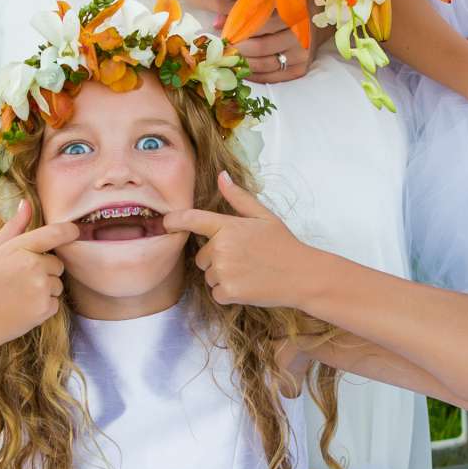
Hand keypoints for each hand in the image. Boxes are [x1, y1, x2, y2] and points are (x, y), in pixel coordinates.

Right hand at [0, 200, 78, 351]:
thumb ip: (14, 226)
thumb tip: (27, 203)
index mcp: (21, 248)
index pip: (55, 234)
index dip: (69, 231)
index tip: (74, 231)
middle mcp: (34, 266)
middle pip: (57, 263)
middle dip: (45, 270)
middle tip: (21, 279)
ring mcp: (41, 289)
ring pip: (57, 284)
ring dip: (45, 288)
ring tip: (20, 295)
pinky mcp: (45, 309)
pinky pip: (56, 302)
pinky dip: (44, 306)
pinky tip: (24, 307)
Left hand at [163, 173, 315, 307]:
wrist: (302, 275)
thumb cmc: (283, 244)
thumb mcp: (263, 216)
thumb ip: (238, 197)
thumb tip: (221, 176)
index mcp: (227, 226)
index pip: (192, 220)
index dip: (175, 220)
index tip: (165, 223)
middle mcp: (221, 248)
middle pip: (202, 257)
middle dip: (216, 259)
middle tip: (244, 259)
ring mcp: (223, 270)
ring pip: (209, 276)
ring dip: (223, 277)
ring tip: (249, 272)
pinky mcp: (228, 291)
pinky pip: (216, 292)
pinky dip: (229, 292)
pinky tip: (249, 286)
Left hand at [198, 0, 316, 84]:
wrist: (318, 25)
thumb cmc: (288, 11)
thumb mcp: (270, 5)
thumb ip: (245, 11)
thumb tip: (216, 23)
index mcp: (292, 15)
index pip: (260, 25)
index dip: (239, 31)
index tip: (224, 35)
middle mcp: (299, 37)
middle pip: (261, 47)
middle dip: (238, 50)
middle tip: (221, 51)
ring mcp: (301, 55)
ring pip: (265, 64)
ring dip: (243, 64)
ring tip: (228, 62)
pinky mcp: (300, 70)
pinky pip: (273, 77)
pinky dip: (254, 76)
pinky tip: (241, 72)